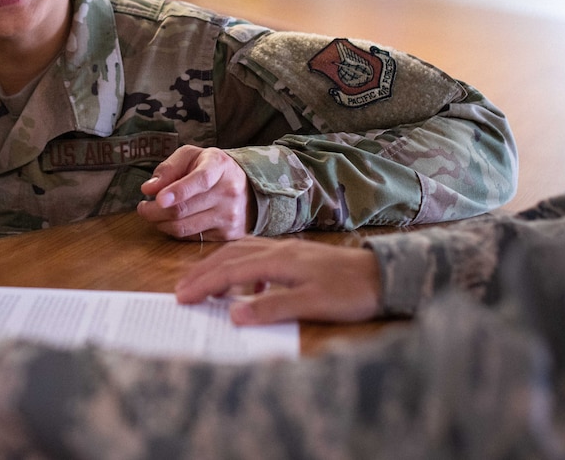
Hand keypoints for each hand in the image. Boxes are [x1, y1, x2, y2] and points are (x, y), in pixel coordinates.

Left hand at [137, 145, 252, 240]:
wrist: (246, 187)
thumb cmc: (211, 169)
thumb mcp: (191, 156)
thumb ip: (169, 168)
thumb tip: (149, 188)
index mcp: (219, 166)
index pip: (200, 180)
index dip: (178, 191)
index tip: (159, 199)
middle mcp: (228, 192)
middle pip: (184, 209)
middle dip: (154, 211)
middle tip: (143, 208)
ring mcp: (229, 216)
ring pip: (184, 227)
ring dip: (161, 223)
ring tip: (154, 214)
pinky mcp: (228, 235)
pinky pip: (191, 238)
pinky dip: (175, 231)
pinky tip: (173, 221)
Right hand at [174, 237, 380, 324]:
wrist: (384, 275)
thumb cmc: (351, 292)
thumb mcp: (312, 304)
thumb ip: (272, 308)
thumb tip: (233, 314)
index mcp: (279, 260)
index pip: (230, 271)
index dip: (203, 284)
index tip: (181, 297)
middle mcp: (279, 250)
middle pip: (231, 256)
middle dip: (203, 272)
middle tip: (181, 290)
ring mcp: (289, 250)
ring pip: (243, 252)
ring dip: (219, 266)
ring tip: (204, 285)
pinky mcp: (298, 255)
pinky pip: (258, 255)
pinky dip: (241, 266)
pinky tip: (247, 286)